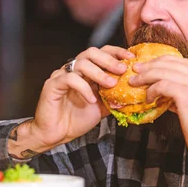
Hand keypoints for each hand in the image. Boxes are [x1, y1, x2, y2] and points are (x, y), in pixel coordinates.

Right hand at [12, 46, 133, 155]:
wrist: (58, 134)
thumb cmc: (77, 118)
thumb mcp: (103, 107)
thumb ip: (115, 97)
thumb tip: (134, 92)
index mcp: (87, 72)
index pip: (101, 53)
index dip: (116, 52)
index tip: (130, 57)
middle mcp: (75, 70)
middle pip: (91, 52)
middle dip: (109, 60)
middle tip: (122, 69)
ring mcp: (62, 75)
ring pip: (81, 63)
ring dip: (99, 73)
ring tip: (111, 84)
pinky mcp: (53, 84)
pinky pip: (69, 79)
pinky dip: (83, 88)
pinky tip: (91, 99)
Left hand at [129, 56, 187, 185]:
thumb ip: (185, 96)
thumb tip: (165, 94)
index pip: (182, 61)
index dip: (162, 62)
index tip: (147, 68)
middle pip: (172, 62)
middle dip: (150, 65)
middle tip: (136, 70)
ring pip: (165, 71)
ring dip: (146, 76)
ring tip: (135, 82)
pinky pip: (163, 85)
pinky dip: (152, 90)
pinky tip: (148, 99)